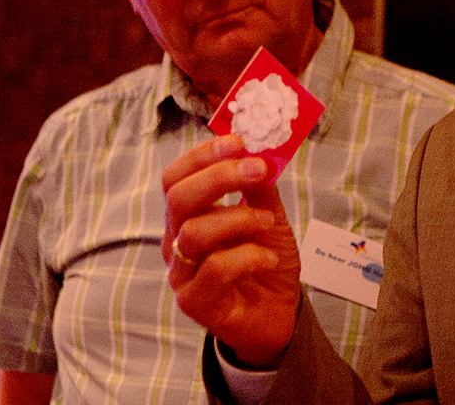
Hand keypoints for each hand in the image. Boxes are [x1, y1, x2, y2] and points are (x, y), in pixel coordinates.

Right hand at [162, 134, 301, 367]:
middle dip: (219, 176)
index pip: (176, 178)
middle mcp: (176, 242)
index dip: (202, 156)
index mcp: (187, 216)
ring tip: (269, 222)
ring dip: (239, 218)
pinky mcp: (196, 302)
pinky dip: (250, 256)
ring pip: (195, 232)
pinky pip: (216, 269)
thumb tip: (260, 153)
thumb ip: (260, 189)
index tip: (238, 141)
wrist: (278, 314)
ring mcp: (181, 273)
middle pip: (178, 198)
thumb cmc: (265, 261)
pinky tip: (269, 258)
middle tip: (257, 168)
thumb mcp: (268, 216)